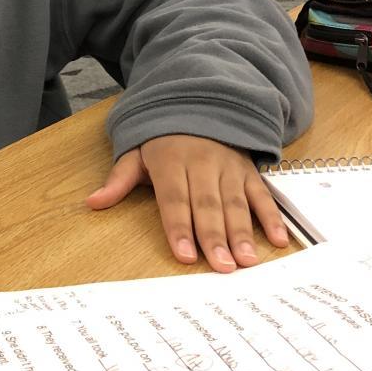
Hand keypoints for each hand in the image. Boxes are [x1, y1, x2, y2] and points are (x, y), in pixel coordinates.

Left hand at [86, 134, 289, 272]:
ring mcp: (228, 167)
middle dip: (215, 237)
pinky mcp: (248, 170)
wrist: (197, 103)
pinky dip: (272, 217)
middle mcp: (202, 164)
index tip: (185, 256)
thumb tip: (93, 202)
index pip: (174, 199)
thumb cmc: (162, 138)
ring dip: (243, 233)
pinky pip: (262, 194)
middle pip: (208, 205)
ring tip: (247, 261)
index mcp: (171, 161)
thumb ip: (119, 180)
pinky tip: (279, 240)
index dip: (179, 228)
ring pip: (236, 202)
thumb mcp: (137, 153)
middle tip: (222, 267)